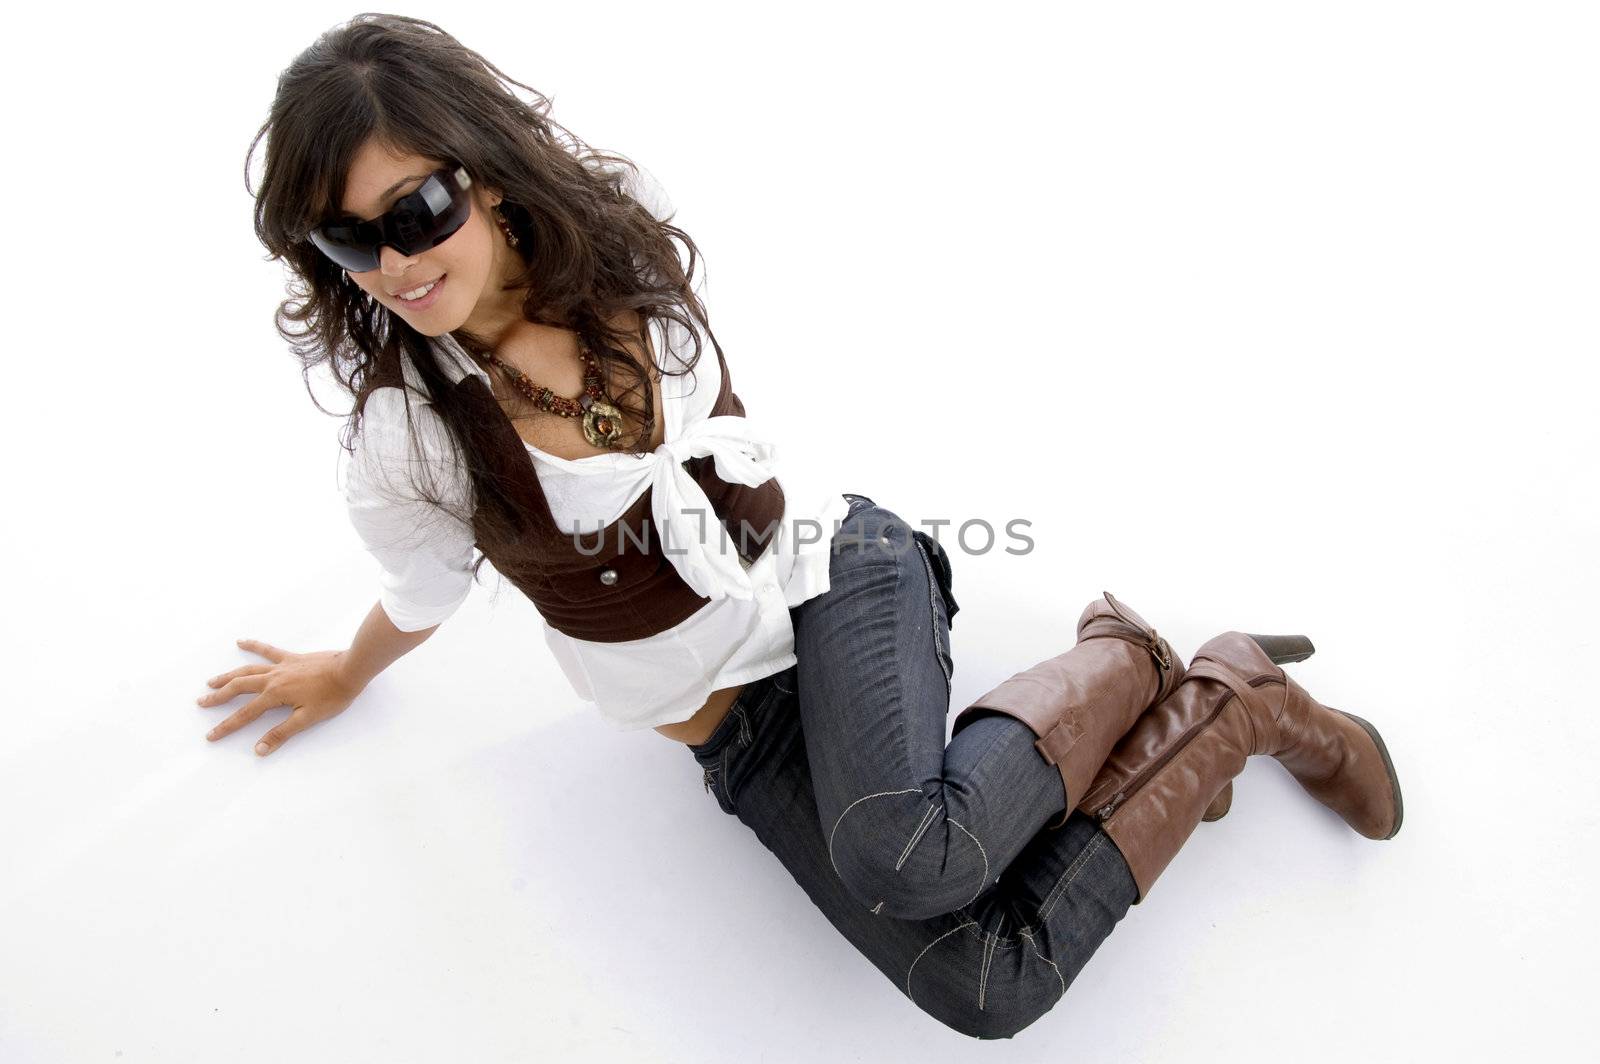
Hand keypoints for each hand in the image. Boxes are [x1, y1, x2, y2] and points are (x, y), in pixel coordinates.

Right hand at [199, 639, 365, 755]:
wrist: (350, 669)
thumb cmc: (332, 695)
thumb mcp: (307, 719)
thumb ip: (281, 733)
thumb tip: (259, 749)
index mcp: (275, 695)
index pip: (245, 715)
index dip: (226, 726)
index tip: (210, 735)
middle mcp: (272, 679)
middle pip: (239, 688)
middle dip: (219, 697)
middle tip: (201, 702)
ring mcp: (281, 666)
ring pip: (247, 670)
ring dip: (228, 676)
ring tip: (211, 681)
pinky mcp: (291, 658)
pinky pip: (268, 650)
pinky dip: (254, 646)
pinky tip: (241, 642)